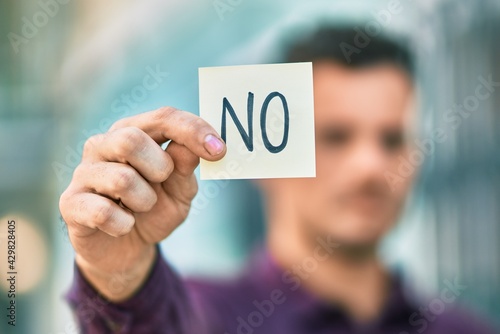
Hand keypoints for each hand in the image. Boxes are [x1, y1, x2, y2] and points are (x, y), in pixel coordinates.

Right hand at [59, 107, 225, 300]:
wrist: (126, 249)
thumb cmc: (154, 210)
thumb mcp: (180, 191)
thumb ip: (185, 168)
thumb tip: (192, 147)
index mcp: (134, 133)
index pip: (164, 117)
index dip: (193, 130)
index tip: (220, 151)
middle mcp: (104, 145)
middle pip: (130, 139)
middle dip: (159, 168)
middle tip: (162, 183)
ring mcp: (84, 173)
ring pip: (121, 178)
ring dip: (144, 201)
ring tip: (141, 208)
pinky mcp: (71, 203)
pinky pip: (103, 212)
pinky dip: (124, 224)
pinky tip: (124, 225)